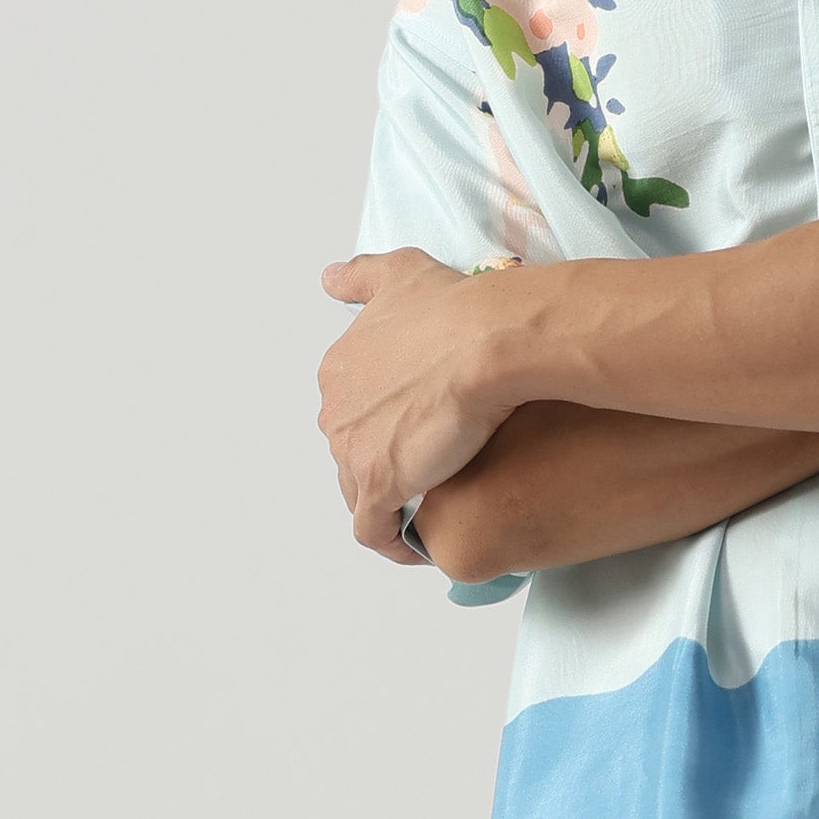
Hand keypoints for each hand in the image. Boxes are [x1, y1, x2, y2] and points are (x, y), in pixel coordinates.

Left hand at [316, 249, 506, 559]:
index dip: (386, 420)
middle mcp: (336, 410)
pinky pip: (374, 530)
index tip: (419, 425)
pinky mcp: (379, 486)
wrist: (489, 342)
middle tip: (432, 463)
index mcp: (340, 367)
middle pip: (354, 449)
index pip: (355, 408)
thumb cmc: (456, 309)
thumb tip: (328, 279)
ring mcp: (353, 451)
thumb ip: (361, 277)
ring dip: (391, 499)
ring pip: (362, 490)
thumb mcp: (400, 274)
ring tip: (430, 502)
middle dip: (386, 459)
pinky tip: (416, 545)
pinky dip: (391, 541)